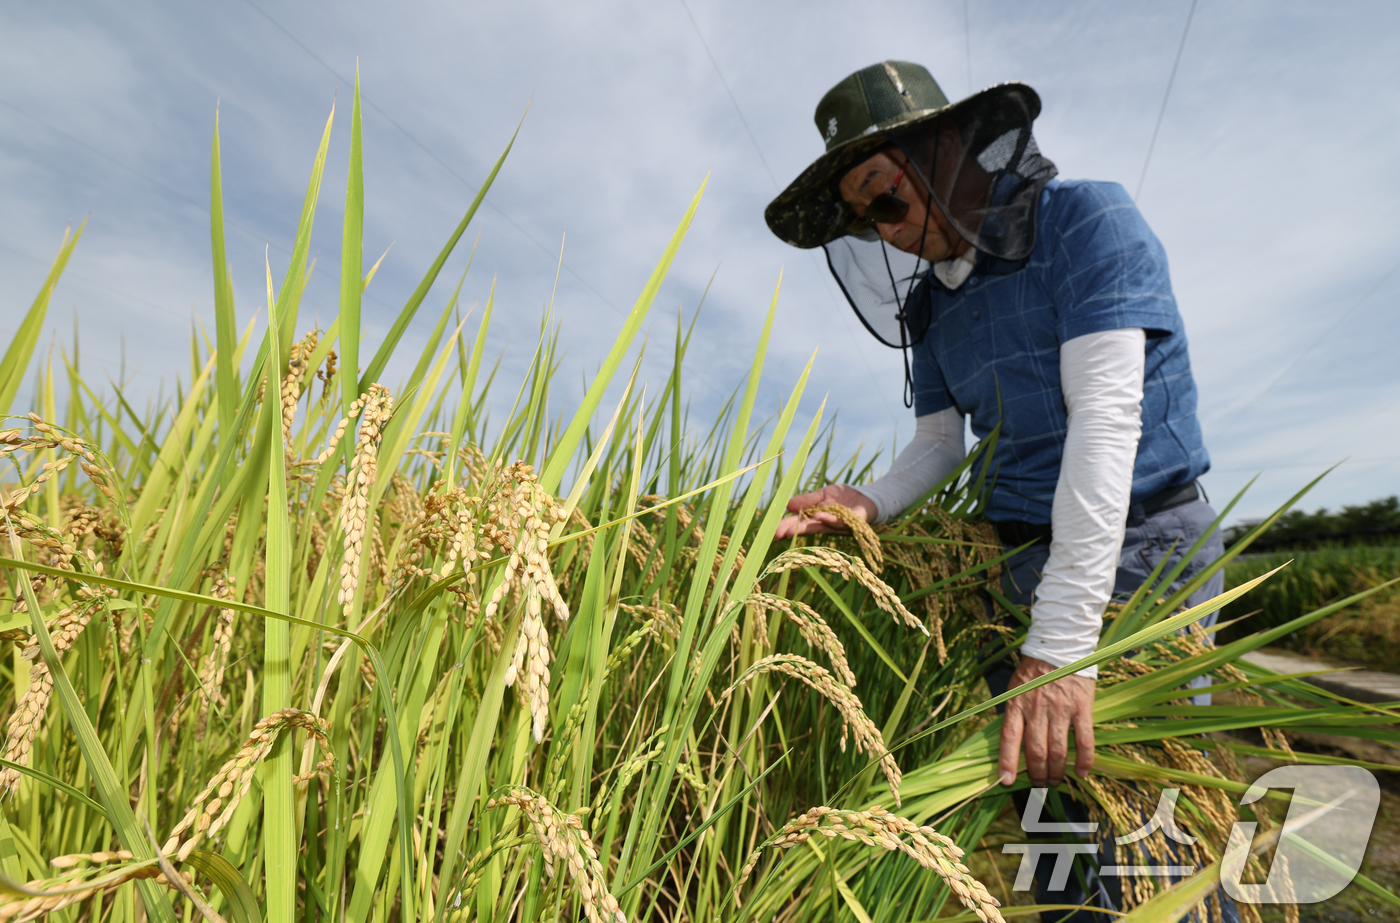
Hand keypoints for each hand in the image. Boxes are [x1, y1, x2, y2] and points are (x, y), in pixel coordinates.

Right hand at [773, 484, 876, 538]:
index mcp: (817, 518)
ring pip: (822, 526)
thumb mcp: (824, 495)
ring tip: (791, 528)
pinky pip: (840, 521)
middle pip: (807, 528)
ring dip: (807, 526)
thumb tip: (787, 505)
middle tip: (777, 534)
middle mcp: (827, 525)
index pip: (799, 523)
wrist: (868, 497)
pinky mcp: (854, 521)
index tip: (772, 531)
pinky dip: (830, 519)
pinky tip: (819, 516)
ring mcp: (839, 525)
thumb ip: (808, 500)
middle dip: (792, 530)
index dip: (786, 526)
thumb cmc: (844, 497)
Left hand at [997, 655, 1094, 786]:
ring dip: (1056, 771)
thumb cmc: (1034, 670)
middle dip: (1037, 773)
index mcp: (1017, 704)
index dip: (1007, 762)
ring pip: (1058, 750)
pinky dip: (1084, 760)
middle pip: (1036, 751)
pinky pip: (1084, 740)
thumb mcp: (1015, 688)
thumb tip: (1012, 742)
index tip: (1007, 780)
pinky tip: (1081, 772)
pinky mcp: (1082, 708)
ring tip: (1055, 780)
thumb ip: (1014, 712)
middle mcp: (1037, 709)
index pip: (1010, 738)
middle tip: (1039, 783)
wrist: (1060, 647)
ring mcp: (1061, 710)